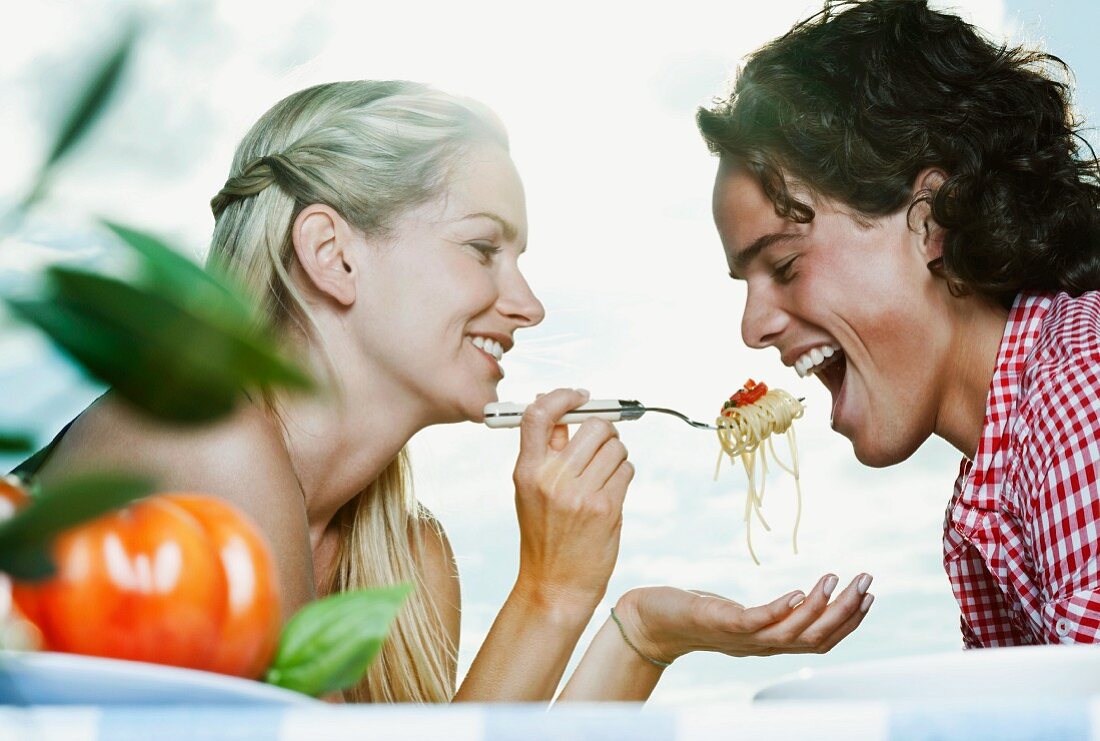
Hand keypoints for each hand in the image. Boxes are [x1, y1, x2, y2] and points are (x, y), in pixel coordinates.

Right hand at [511, 388, 634, 613]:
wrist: (554, 586)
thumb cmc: (544, 536)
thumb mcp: (530, 492)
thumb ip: (545, 453)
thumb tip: (564, 413)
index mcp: (527, 471)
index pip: (539, 415)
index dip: (563, 396)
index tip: (579, 396)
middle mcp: (552, 479)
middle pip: (593, 426)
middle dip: (605, 431)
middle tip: (603, 443)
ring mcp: (580, 493)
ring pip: (616, 447)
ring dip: (617, 456)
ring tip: (605, 475)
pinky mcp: (605, 508)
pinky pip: (626, 470)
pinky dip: (624, 475)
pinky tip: (611, 492)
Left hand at [613, 574, 873, 663]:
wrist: (647, 621)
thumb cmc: (693, 613)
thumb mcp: (738, 613)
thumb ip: (769, 612)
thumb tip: (799, 599)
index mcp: (768, 642)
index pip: (820, 640)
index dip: (848, 622)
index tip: (870, 595)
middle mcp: (760, 645)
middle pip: (815, 638)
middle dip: (847, 613)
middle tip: (868, 582)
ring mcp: (741, 637)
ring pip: (793, 633)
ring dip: (821, 609)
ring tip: (839, 579)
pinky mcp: (720, 623)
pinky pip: (757, 622)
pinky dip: (781, 611)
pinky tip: (798, 592)